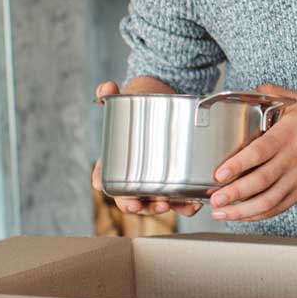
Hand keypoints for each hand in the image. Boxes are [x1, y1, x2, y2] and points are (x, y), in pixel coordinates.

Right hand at [92, 81, 200, 216]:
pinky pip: (179, 200)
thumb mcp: (129, 96)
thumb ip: (111, 92)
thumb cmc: (144, 103)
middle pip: (129, 199)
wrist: (172, 100)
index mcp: (116, 160)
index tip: (107, 188)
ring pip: (153, 204)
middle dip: (135, 205)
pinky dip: (185, 205)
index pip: (103, 178)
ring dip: (159, 209)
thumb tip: (106, 88)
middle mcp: (134, 176)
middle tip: (143, 204)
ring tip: (167, 205)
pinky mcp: (177, 181)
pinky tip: (192, 204)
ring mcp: (156, 181)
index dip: (105, 185)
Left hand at [207, 84, 296, 221]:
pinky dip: (257, 215)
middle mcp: (290, 160)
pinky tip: (241, 216)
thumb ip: (270, 92)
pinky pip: (277, 208)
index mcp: (285, 137)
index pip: (259, 152)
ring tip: (221, 212)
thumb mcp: (295, 101)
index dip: (238, 165)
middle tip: (215, 198)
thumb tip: (250, 89)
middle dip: (235, 193)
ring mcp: (295, 179)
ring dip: (242, 210)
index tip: (219, 173)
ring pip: (268, 201)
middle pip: (261, 181)